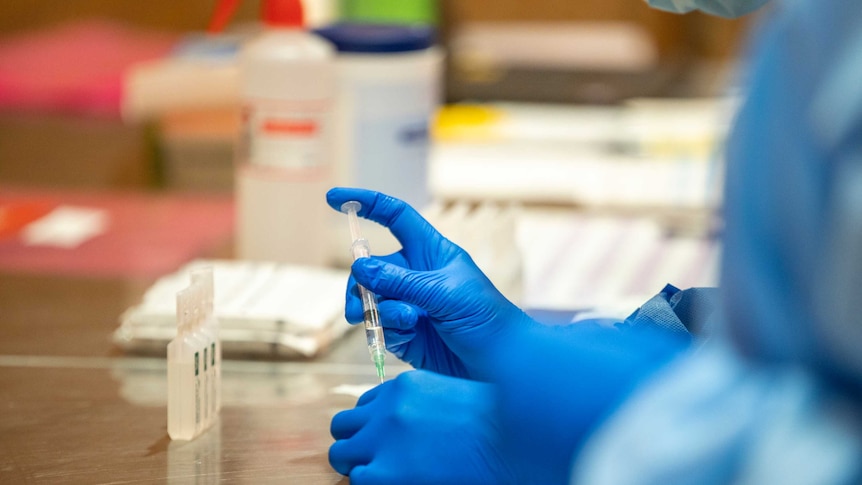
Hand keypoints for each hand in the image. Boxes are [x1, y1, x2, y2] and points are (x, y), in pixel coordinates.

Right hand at [326, 187, 530, 379]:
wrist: (500, 367)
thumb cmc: (486, 319)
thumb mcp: (444, 293)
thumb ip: (399, 280)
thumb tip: (359, 266)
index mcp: (431, 252)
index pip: (394, 217)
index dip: (366, 204)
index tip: (333, 198)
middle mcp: (416, 275)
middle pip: (370, 266)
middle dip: (359, 283)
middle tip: (358, 304)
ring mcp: (408, 304)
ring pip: (370, 298)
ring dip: (374, 309)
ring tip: (398, 323)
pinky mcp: (404, 334)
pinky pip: (379, 325)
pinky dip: (386, 329)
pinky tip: (407, 336)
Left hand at [329, 370, 514, 484]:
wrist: (514, 448)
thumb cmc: (495, 429)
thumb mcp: (453, 401)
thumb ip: (424, 406)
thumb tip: (409, 430)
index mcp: (406, 386)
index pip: (368, 405)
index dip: (376, 426)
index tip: (393, 441)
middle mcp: (388, 407)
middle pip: (344, 424)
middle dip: (357, 443)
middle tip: (379, 461)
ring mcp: (383, 439)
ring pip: (341, 454)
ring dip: (358, 466)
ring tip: (385, 476)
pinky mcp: (384, 473)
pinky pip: (358, 481)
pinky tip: (399, 483)